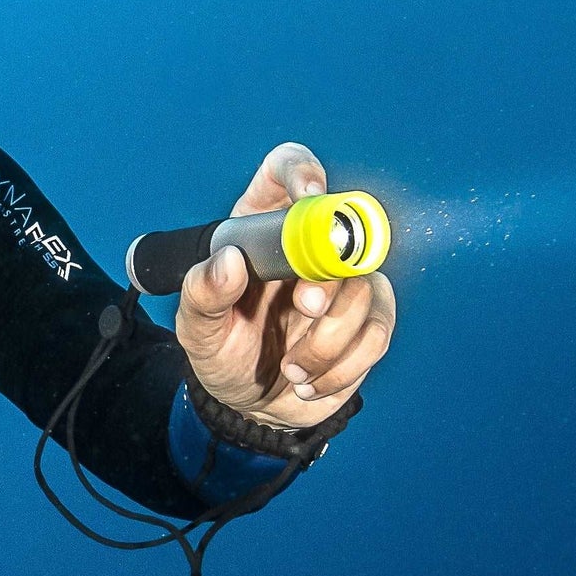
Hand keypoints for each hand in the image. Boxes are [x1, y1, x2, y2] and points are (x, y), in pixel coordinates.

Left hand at [174, 143, 397, 429]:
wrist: (253, 405)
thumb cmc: (224, 353)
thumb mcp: (197, 329)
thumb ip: (203, 294)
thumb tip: (227, 262)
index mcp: (262, 226)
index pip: (286, 170)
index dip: (302, 172)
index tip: (307, 195)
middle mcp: (308, 246)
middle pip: (342, 232)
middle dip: (327, 278)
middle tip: (305, 308)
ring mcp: (344, 282)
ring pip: (364, 290)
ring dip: (328, 340)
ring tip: (292, 368)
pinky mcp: (370, 318)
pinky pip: (377, 332)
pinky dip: (343, 366)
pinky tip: (311, 380)